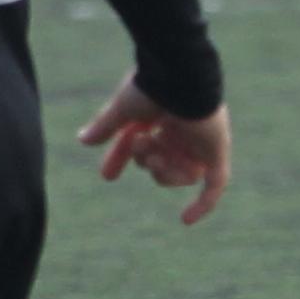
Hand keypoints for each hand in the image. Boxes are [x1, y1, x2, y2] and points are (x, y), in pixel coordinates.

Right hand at [79, 81, 232, 224]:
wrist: (180, 77)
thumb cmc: (153, 87)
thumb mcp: (122, 110)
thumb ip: (106, 126)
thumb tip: (83, 140)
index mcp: (162, 115)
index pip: (140, 144)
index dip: (122, 160)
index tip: (107, 176)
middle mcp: (184, 129)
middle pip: (160, 162)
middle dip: (144, 161)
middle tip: (141, 144)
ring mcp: (202, 141)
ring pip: (181, 174)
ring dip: (162, 171)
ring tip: (156, 154)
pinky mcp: (216, 150)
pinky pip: (215, 184)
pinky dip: (203, 203)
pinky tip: (185, 220)